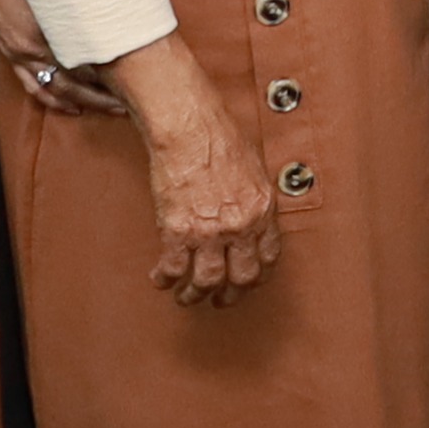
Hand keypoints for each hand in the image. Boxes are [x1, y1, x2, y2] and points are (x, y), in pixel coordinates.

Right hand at [0, 0, 128, 119]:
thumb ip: (81, 0)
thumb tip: (110, 11)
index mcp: (50, 27)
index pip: (88, 61)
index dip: (113, 74)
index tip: (136, 78)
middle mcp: (34, 46)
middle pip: (75, 82)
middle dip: (102, 97)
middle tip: (127, 104)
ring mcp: (20, 52)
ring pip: (56, 89)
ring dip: (83, 102)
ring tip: (108, 109)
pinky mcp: (11, 52)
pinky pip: (34, 84)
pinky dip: (53, 100)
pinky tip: (70, 106)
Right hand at [103, 32, 283, 306]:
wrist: (189, 127)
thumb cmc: (219, 136)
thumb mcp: (253, 169)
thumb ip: (253, 198)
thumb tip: (250, 212)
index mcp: (261, 210)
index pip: (268, 258)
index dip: (257, 276)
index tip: (246, 281)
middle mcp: (239, 226)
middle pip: (240, 278)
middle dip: (230, 295)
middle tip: (220, 300)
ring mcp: (208, 231)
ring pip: (205, 282)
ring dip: (194, 295)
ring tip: (186, 296)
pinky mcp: (177, 230)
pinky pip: (172, 268)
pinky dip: (165, 279)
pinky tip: (160, 278)